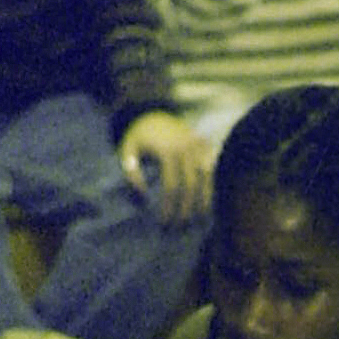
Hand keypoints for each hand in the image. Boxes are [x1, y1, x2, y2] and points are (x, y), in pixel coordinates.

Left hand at [120, 109, 212, 223]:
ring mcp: (198, 146)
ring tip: (200, 219)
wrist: (152, 112)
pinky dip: (211, 187)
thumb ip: (131, 173)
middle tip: (181, 226)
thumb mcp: (126, 151)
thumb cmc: (138, 136)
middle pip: (191, 186)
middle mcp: (187, 149)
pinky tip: (208, 202)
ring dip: (204, 200)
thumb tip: (143, 195)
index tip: (165, 222)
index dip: (170, 207)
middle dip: (187, 208)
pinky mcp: (204, 145)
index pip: (172, 187)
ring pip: (206, 178)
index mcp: (167, 151)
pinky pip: (212, 170)